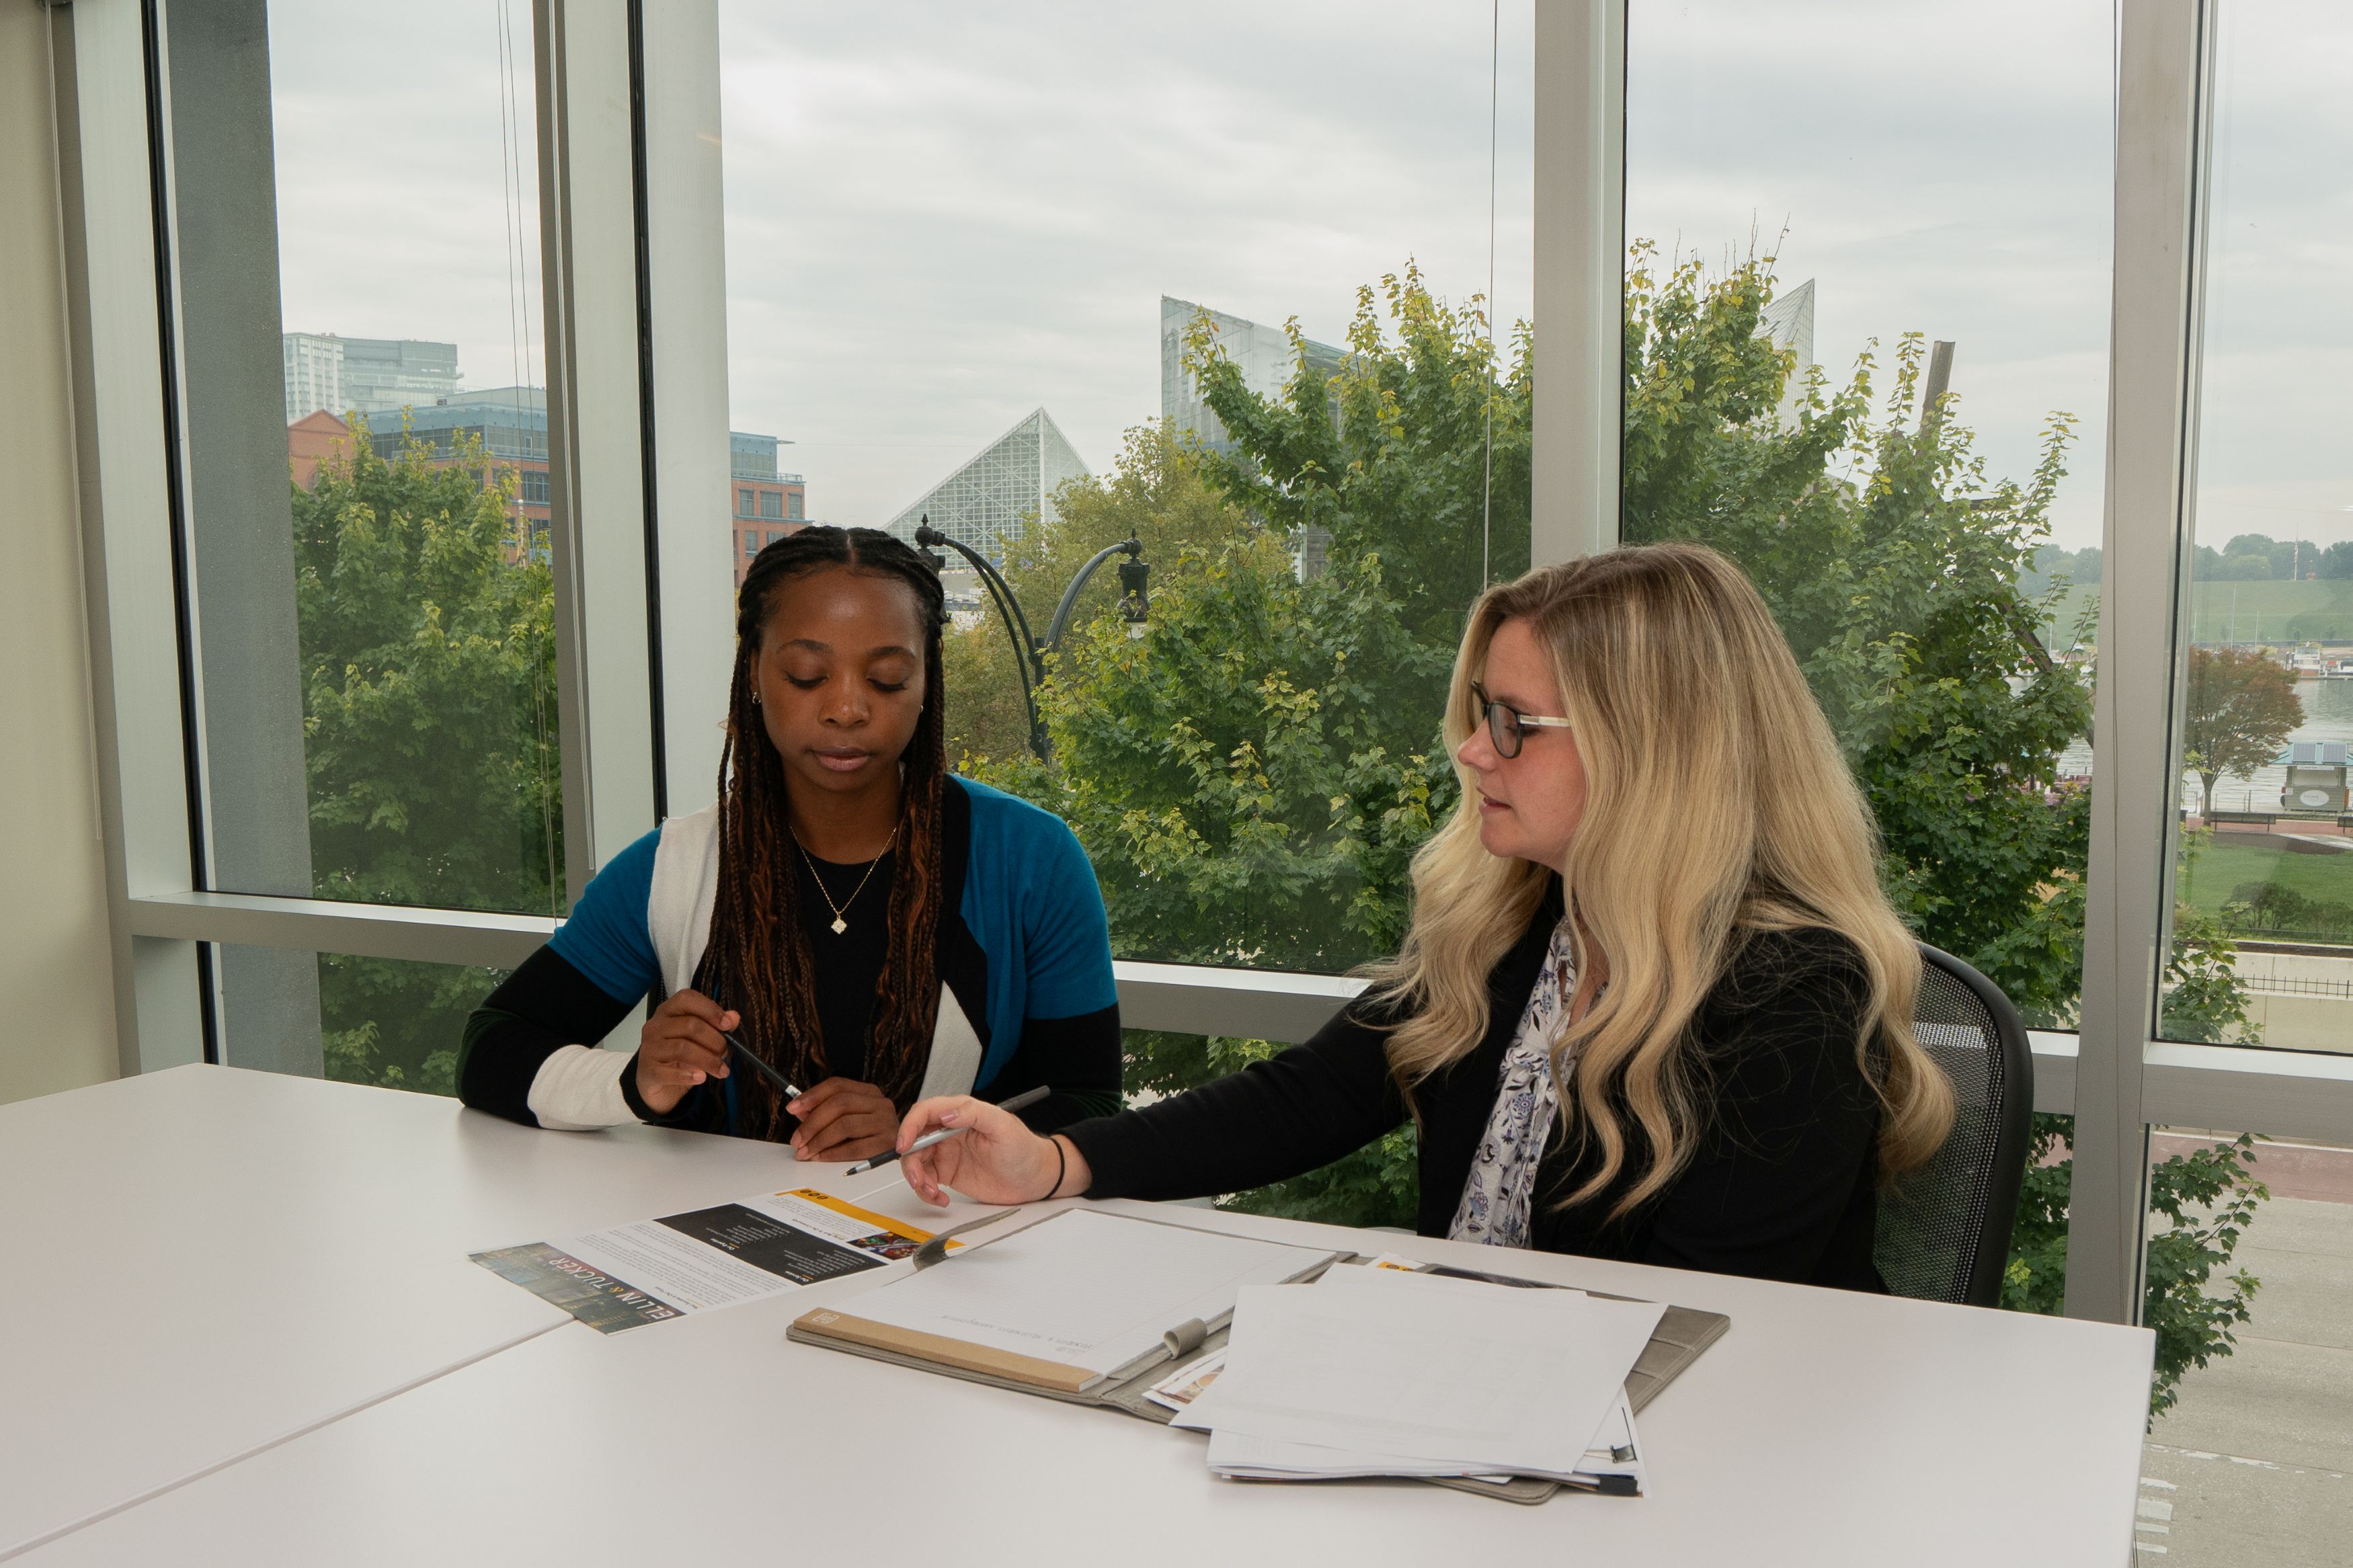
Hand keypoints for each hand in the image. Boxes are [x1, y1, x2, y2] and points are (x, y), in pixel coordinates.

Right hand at [634, 991, 735, 1115]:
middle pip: (690, 1025)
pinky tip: (701, 1078)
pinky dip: (689, 1076)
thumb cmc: (678, 1055)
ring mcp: (649, 1048)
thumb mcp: (699, 1039)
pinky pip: (669, 1072)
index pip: (686, 999)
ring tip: (721, 1070)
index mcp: (668, 1011)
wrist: (656, 1082)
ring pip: (682, 1048)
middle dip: (715, 1040)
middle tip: (725, 1053)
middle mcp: (655, 1026)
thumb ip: (717, 1026)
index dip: (710, 1009)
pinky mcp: (648, 1070)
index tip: (728, 1025)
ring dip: (708, 1060)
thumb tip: (733, 1017)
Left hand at [786, 1077, 899, 1162]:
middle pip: (839, 1104)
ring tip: (806, 1151)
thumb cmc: (870, 1134)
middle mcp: (880, 1103)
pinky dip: (833, 1153)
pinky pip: (854, 1147)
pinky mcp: (888, 1143)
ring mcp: (886, 1122)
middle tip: (797, 1139)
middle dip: (812, 1123)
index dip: (811, 1096)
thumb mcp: (848, 1117)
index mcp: (868, 1092)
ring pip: (845, 1125)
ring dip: (819, 1140)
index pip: (836, 1085)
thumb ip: (824, 1112)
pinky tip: (821, 1157)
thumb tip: (799, 1111)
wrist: (903, 1151)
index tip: (792, 1108)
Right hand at [896, 1095, 1090, 1207]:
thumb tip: (946, 1114)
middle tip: (919, 1180)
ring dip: (917, 1179)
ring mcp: (947, 1152)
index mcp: (961, 1113)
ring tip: (933, 1193)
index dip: (909, 1127)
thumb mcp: (1002, 1126)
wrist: (1035, 1180)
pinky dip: (926, 1192)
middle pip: (915, 1140)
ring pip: (916, 1162)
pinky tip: (941, 1199)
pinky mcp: (948, 1173)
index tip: (904, 1146)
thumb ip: (974, 1114)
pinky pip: (926, 1181)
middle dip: (910, 1161)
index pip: (925, 1113)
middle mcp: (950, 1131)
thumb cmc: (1024, 1149)